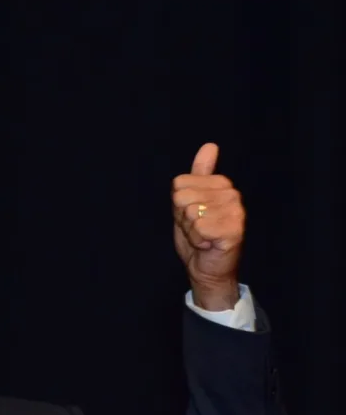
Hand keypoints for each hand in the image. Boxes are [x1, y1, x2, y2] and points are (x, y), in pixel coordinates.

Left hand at [171, 143, 244, 309]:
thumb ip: (198, 175)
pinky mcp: (234, 229)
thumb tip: (210, 145)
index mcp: (221, 184)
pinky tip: (208, 244)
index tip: (192, 217)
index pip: (179, 183)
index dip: (178, 205)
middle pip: (182, 197)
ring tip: (204, 236)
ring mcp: (235, 211)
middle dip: (183, 218)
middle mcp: (232, 194)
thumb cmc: (198, 237)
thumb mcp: (190, 203)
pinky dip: (198, 240)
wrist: (208, 268)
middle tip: (198, 229)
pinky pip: (199, 227)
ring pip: (190, 212)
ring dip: (191, 230)